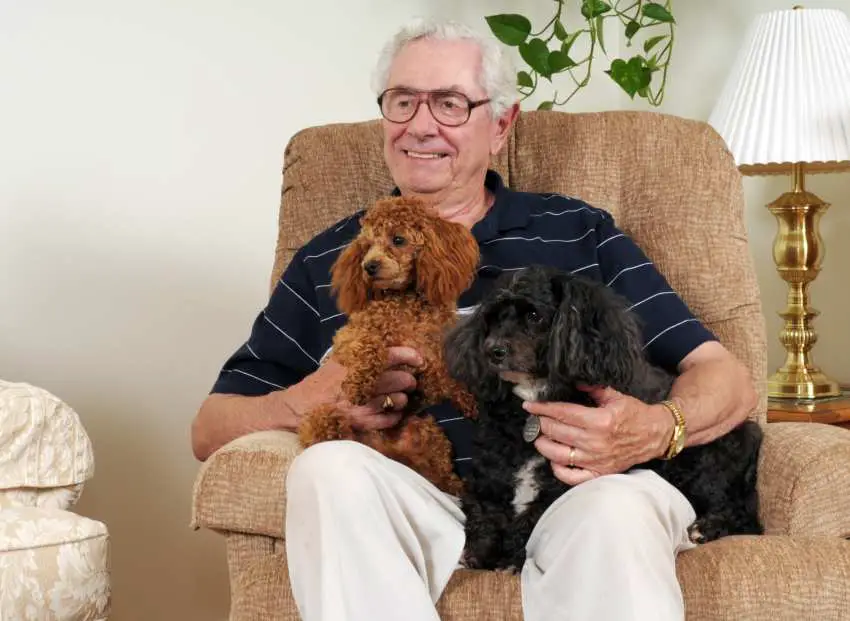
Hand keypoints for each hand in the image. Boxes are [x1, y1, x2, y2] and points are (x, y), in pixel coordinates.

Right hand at [290, 346, 422, 430]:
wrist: (300, 408)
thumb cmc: (322, 382)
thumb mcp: (338, 360)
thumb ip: (360, 352)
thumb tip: (387, 345)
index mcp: (357, 362)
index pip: (393, 355)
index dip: (411, 356)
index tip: (419, 360)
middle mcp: (363, 381)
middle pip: (402, 379)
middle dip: (408, 381)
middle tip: (408, 382)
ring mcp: (364, 403)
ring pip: (399, 400)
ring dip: (401, 399)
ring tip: (397, 398)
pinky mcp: (362, 421)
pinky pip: (390, 419)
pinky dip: (394, 416)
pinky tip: (390, 412)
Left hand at [523, 385, 670, 485]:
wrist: (655, 435)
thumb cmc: (636, 414)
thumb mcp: (615, 396)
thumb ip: (593, 389)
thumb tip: (573, 382)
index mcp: (600, 421)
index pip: (562, 413)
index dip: (542, 408)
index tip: (529, 405)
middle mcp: (596, 442)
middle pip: (556, 432)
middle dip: (541, 424)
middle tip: (535, 419)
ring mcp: (597, 460)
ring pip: (558, 455)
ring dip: (544, 444)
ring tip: (540, 436)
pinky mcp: (600, 473)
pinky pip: (572, 477)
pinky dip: (558, 470)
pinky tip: (554, 459)